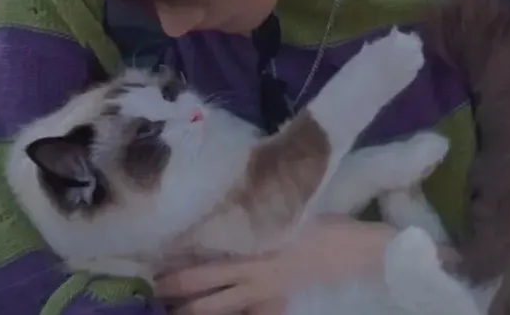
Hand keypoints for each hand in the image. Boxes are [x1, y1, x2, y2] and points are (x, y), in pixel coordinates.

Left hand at [157, 216, 396, 314]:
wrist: (356, 252)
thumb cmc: (324, 224)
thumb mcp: (290, 211)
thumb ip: (260, 214)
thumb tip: (231, 206)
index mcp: (257, 248)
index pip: (211, 256)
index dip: (183, 259)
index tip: (159, 255)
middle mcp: (255, 273)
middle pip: (208, 287)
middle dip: (179, 289)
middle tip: (153, 288)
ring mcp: (266, 292)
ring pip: (222, 306)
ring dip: (196, 308)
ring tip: (173, 311)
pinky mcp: (278, 300)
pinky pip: (247, 311)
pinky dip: (229, 312)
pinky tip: (219, 313)